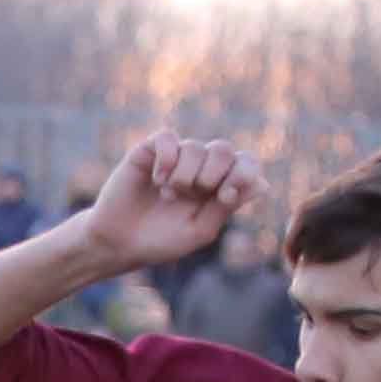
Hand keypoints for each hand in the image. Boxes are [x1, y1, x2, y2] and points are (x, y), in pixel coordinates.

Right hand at [76, 132, 261, 273]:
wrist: (119, 243)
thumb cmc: (161, 241)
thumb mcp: (200, 231)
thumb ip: (227, 207)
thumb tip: (261, 185)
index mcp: (218, 186)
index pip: (245, 163)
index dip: (243, 173)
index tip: (226, 196)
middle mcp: (199, 167)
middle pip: (224, 149)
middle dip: (214, 173)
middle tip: (196, 193)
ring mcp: (174, 158)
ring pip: (195, 146)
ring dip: (185, 175)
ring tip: (169, 195)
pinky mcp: (149, 152)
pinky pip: (167, 138)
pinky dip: (167, 159)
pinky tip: (158, 180)